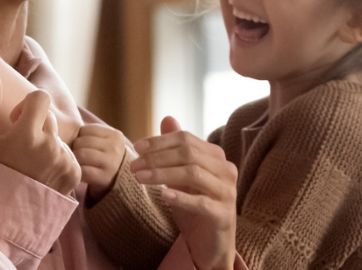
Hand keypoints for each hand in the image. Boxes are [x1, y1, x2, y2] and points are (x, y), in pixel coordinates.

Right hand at [0, 75, 81, 194]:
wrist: (3, 215)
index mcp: (28, 135)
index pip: (41, 98)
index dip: (28, 106)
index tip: (17, 121)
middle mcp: (51, 146)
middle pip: (50, 119)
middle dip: (36, 126)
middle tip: (20, 147)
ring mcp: (65, 161)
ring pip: (59, 137)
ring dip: (47, 144)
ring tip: (30, 164)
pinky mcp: (74, 174)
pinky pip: (69, 154)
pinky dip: (58, 159)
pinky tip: (41, 173)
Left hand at [71, 124, 126, 202]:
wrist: (118, 179)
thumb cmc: (104, 156)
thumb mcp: (104, 141)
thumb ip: (90, 134)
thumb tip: (64, 128)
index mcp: (115, 135)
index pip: (85, 130)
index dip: (79, 137)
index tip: (82, 145)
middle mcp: (115, 147)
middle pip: (81, 142)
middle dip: (75, 148)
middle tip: (77, 155)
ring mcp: (111, 162)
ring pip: (81, 154)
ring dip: (75, 159)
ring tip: (78, 162)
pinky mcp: (104, 177)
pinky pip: (83, 170)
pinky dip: (78, 171)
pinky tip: (81, 172)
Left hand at [131, 117, 237, 269]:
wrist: (212, 243)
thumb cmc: (196, 206)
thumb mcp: (182, 176)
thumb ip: (177, 149)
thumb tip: (167, 117)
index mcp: (217, 157)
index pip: (186, 139)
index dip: (160, 141)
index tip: (137, 147)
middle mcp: (226, 170)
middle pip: (189, 154)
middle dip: (157, 157)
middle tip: (133, 165)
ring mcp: (227, 193)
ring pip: (193, 174)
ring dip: (162, 174)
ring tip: (140, 178)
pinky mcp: (224, 215)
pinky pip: (202, 203)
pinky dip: (181, 197)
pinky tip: (163, 195)